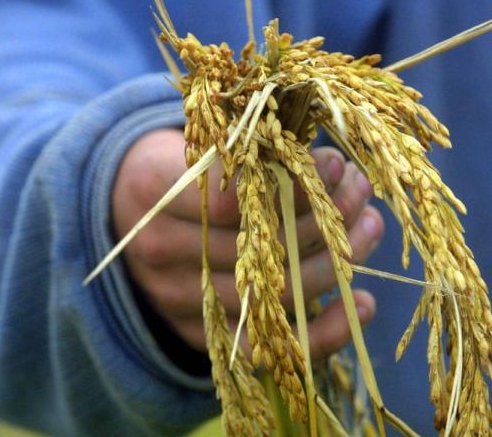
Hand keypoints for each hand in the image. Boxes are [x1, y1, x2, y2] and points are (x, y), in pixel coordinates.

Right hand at [112, 128, 383, 360]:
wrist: (122, 218)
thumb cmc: (173, 170)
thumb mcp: (195, 143)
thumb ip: (248, 152)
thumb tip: (329, 167)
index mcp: (152, 191)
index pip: (233, 200)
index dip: (294, 185)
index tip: (335, 163)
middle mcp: (159, 251)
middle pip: (259, 249)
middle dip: (326, 218)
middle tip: (360, 189)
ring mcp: (179, 300)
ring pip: (273, 296)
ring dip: (337, 263)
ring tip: (370, 226)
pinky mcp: (203, 334)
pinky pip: (270, 347)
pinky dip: (325, 332)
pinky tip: (365, 304)